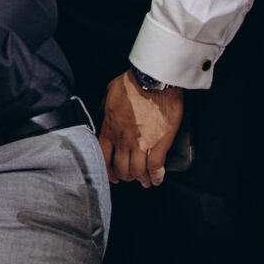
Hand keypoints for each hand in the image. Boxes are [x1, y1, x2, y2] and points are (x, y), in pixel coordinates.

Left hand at [98, 70, 184, 187]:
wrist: (153, 82)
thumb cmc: (132, 83)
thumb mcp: (110, 93)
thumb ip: (108, 106)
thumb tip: (108, 109)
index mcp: (110, 129)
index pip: (104, 157)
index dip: (108, 170)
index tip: (112, 175)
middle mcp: (123, 140)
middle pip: (121, 168)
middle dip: (125, 176)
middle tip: (130, 177)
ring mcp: (141, 144)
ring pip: (138, 171)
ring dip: (141, 179)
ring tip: (145, 181)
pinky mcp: (159, 144)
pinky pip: (156, 167)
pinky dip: (156, 176)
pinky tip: (157, 179)